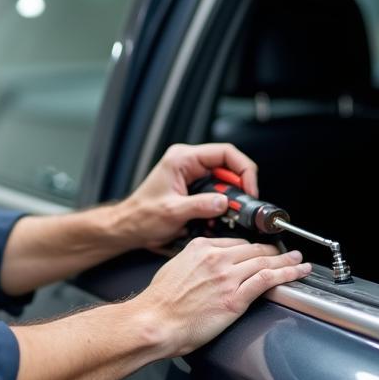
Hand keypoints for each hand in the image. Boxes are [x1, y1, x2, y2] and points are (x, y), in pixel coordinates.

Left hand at [116, 142, 259, 251]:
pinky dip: (222, 206)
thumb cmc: (142, 216)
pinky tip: (219, 219)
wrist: (128, 227)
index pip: (225, 152)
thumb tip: (224, 202)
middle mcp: (189, 162)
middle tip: (243, 207)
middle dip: (239, 187)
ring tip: (231, 216)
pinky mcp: (194, 188)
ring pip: (225, 181)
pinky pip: (217, 192)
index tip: (250, 189)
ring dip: (231, 199)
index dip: (243, 169)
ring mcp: (192, 175)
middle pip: (228, 167)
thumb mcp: (172, 212)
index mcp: (183, 158)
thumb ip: (200, 206)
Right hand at [134, 237, 310, 356]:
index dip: (254, 247)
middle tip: (287, 254)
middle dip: (274, 251)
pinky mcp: (235, 298)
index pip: (236, 242)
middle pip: (255, 249)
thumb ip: (194, 262)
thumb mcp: (175, 268)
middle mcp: (216, 258)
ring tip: (299, 262)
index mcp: (201, 248)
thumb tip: (204, 267)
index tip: (261, 251)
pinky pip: (267, 281)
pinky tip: (296, 273)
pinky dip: (286, 274)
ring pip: (265, 262)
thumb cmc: (160, 302)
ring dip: (287, 261)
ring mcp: (227, 277)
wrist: (155, 321)